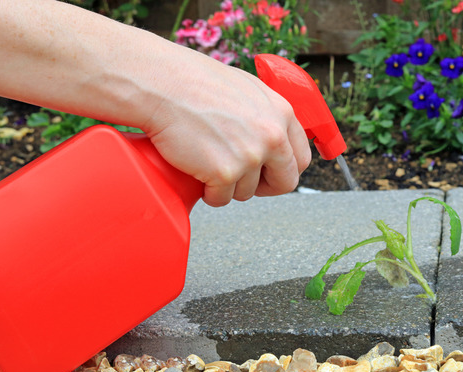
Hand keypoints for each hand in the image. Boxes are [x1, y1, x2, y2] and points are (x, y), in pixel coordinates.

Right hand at [142, 50, 310, 206]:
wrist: (162, 84)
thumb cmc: (195, 82)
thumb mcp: (247, 89)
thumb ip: (266, 114)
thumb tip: (273, 137)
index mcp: (282, 113)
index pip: (301, 158)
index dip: (283, 170)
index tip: (269, 173)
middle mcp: (272, 136)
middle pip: (285, 182)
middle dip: (264, 187)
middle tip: (241, 180)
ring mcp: (251, 156)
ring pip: (247, 192)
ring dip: (228, 185)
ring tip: (206, 162)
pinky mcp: (225, 173)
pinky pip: (221, 199)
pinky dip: (208, 192)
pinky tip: (196, 171)